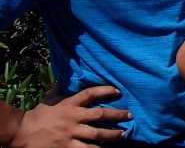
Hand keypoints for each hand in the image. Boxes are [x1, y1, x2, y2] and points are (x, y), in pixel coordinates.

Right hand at [10, 85, 131, 147]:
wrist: (22, 132)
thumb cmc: (38, 115)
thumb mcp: (50, 98)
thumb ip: (61, 89)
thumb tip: (68, 77)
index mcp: (69, 104)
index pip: (91, 93)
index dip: (105, 91)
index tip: (118, 91)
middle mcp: (72, 118)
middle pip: (100, 115)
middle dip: (117, 115)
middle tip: (129, 115)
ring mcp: (70, 133)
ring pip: (97, 134)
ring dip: (112, 134)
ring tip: (123, 134)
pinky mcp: (67, 147)